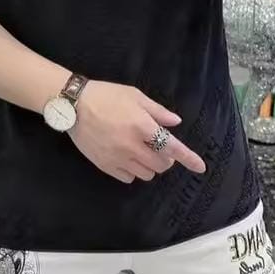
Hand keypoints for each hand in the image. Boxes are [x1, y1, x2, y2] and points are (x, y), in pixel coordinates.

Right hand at [69, 80, 206, 183]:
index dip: (189, 158)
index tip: (201, 167)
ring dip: (150, 166)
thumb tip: (175, 122)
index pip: (172, 147)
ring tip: (142, 151)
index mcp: (142, 126)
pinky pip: (128, 178)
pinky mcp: (105, 165)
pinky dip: (133, 171)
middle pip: (161, 165)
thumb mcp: (134, 96)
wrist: (73, 105)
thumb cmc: (106, 95)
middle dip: (166, 158)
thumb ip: (157, 111)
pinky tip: (128, 158)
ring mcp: (118, 158)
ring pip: (146, 174)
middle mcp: (132, 146)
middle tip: (159, 147)